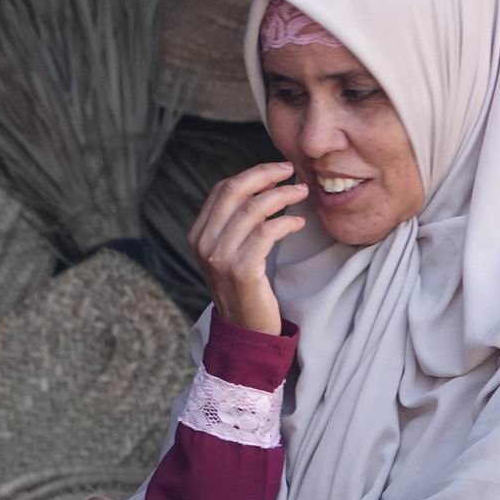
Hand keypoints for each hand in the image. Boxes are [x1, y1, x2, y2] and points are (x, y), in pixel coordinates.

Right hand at [189, 162, 306, 335]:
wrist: (245, 330)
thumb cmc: (245, 288)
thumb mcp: (229, 253)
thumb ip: (234, 224)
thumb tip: (262, 186)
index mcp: (198, 235)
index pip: (221, 190)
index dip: (251, 174)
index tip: (277, 169)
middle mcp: (204, 243)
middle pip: (234, 191)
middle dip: (265, 175)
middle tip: (290, 171)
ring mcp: (220, 257)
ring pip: (252, 209)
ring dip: (282, 195)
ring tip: (301, 193)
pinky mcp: (242, 270)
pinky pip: (267, 233)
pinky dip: (286, 222)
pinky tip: (298, 223)